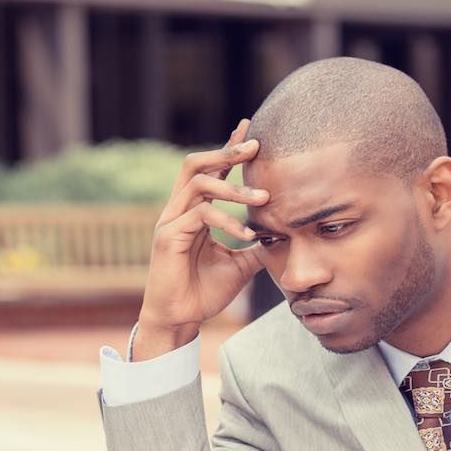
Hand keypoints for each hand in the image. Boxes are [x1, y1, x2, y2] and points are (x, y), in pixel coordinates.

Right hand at [134, 118, 269, 360]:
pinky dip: (226, 221)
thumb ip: (256, 246)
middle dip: (227, 151)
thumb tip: (282, 236)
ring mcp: (171, 221)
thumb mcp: (239, 265)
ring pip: (198, 183)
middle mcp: (179, 210)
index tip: (251, 130)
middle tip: (256, 146)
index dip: (229, 148)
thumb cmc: (204, 292)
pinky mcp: (168, 237)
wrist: (180, 320)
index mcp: (193, 211)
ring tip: (264, 198)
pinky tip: (246, 235)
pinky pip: (199, 215)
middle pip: (196, 163)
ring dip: (234, 187)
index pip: (211, 170)